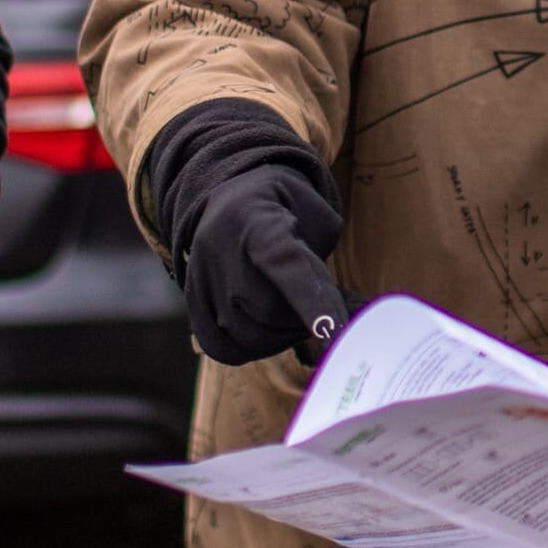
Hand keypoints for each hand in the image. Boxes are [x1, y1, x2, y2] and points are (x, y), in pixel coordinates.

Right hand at [179, 165, 349, 365]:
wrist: (231, 198)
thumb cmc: (286, 209)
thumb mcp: (316, 217)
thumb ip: (329, 267)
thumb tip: (355, 318)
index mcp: (258, 219)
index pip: (286, 264)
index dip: (312, 302)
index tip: (334, 333)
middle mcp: (220, 246)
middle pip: (268, 309)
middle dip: (302, 320)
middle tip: (321, 313)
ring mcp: (200, 275)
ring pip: (247, 334)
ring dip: (281, 337)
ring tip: (296, 317)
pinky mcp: (192, 300)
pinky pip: (222, 347)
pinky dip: (252, 349)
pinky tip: (270, 332)